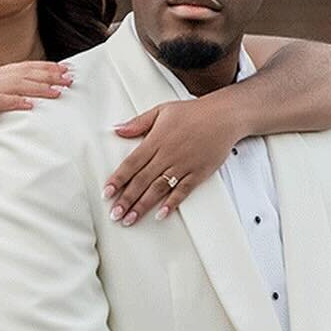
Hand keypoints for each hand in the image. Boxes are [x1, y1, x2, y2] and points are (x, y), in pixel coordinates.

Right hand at [0, 61, 72, 160]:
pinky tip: (32, 105)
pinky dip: (17, 101)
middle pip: (23, 72)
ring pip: (16, 84)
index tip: (63, 70)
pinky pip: (1, 101)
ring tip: (58, 91)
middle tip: (69, 77)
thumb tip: (24, 103)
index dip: (44, 68)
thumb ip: (1, 100)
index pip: (22, 68)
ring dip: (39, 87)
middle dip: (48, 74)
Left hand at [103, 97, 239, 225]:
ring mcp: (183, 166)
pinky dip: (171, 204)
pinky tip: (161, 214)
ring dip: (143, 206)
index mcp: (156, 140)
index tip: (106, 192)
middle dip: (126, 199)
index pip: (131, 163)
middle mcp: (167, 155)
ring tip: (130, 219)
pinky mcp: (197, 174)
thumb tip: (118, 129)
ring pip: (158, 190)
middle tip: (115, 214)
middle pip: (142, 181)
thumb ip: (138, 123)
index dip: (118, 179)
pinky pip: (182, 192)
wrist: (224, 116)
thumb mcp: (161, 110)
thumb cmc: (193, 112)